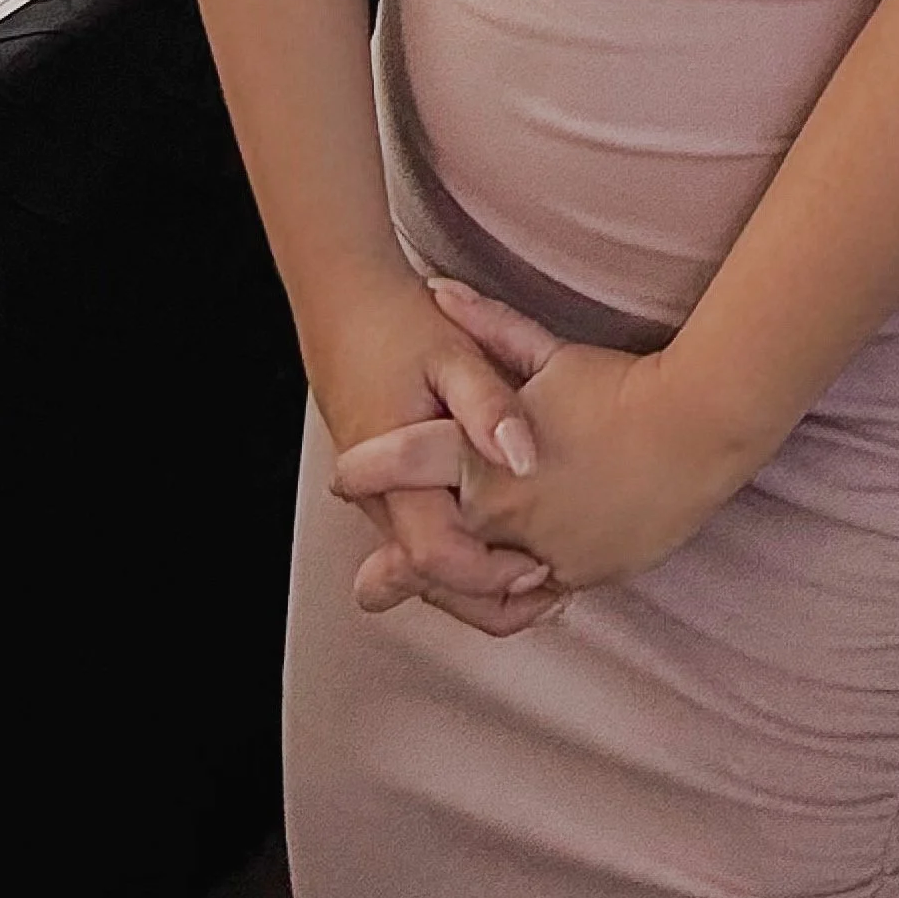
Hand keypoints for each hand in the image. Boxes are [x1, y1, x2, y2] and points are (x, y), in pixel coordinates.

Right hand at [305, 266, 565, 636]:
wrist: (344, 299)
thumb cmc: (399, 324)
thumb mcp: (454, 355)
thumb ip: (489, 408)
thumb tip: (523, 458)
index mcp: (393, 473)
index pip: (436, 558)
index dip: (490, 574)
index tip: (543, 565)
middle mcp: (380, 498)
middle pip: (430, 580)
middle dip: (490, 598)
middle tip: (554, 589)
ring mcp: (381, 496)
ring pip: (426, 566)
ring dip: (480, 577)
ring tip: (544, 573)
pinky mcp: (389, 486)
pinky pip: (425, 537)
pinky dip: (466, 549)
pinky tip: (510, 540)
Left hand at [329, 278, 747, 596]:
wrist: (698, 427)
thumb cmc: (618, 385)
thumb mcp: (547, 354)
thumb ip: (486, 328)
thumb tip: (435, 288)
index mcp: (487, 456)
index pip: (407, 464)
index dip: (369, 470)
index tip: (344, 477)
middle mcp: (506, 511)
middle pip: (433, 548)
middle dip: (395, 567)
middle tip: (369, 583)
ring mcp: (546, 549)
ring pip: (484, 585)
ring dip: (457, 590)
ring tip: (437, 593)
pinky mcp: (583, 572)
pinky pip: (538, 595)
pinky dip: (519, 591)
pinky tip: (510, 587)